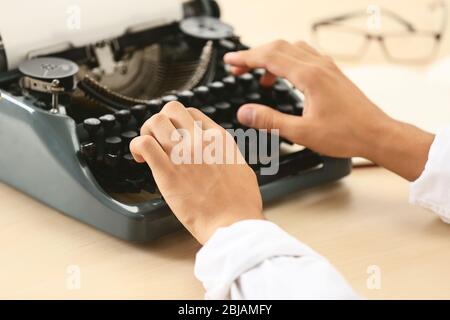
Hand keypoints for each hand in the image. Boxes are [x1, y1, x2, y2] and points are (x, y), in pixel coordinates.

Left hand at [130, 101, 263, 243]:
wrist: (234, 223)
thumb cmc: (241, 203)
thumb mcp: (241, 167)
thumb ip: (225, 153)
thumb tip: (216, 150)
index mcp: (219, 139)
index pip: (192, 112)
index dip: (179, 122)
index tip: (176, 136)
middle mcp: (200, 141)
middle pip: (171, 109)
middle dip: (161, 121)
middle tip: (158, 138)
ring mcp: (183, 154)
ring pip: (155, 122)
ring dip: (147, 132)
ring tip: (148, 149)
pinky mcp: (167, 172)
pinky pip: (144, 144)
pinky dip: (137, 147)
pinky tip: (141, 159)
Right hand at [225, 40, 433, 180]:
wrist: (376, 134)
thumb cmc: (346, 134)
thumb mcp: (302, 132)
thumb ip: (270, 120)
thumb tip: (245, 112)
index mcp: (309, 76)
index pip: (269, 57)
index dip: (246, 58)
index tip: (230, 62)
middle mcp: (318, 66)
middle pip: (278, 48)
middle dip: (254, 55)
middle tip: (237, 69)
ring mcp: (327, 67)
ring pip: (292, 49)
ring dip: (271, 57)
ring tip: (258, 76)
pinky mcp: (332, 73)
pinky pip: (304, 56)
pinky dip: (287, 61)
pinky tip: (285, 77)